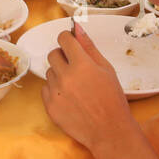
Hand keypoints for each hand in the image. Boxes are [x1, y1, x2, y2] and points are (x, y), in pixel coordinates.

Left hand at [41, 24, 137, 153]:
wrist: (109, 131)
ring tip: (75, 87)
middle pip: (53, 54)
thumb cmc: (112, 99)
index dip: (67, 40)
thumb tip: (77, 27)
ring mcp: (55, 92)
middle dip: (62, 57)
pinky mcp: (49, 106)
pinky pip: (45, 89)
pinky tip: (69, 98)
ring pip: (49, 72)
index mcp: (82, 64)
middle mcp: (65, 76)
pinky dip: (54, 91)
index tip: (70, 44)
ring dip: (59, 75)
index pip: (64, 39)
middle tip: (75, 68)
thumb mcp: (107, 69)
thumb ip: (89, 47)